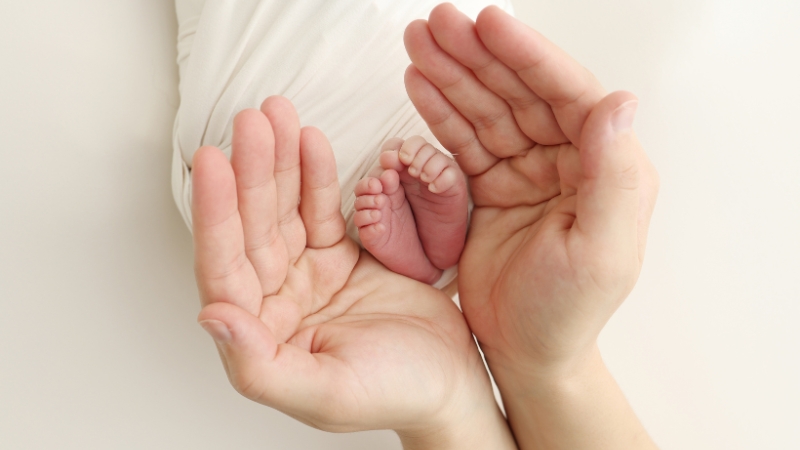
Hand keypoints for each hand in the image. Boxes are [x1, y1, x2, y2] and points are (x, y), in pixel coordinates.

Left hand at [191, 97, 513, 447]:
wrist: (451, 379)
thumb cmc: (394, 394)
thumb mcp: (325, 391)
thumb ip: (259, 364)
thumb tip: (211, 317)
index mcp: (260, 335)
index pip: (225, 266)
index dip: (216, 214)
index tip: (213, 162)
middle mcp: (274, 300)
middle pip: (253, 226)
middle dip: (252, 170)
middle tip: (253, 120)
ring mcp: (306, 274)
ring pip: (284, 209)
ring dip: (279, 161)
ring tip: (276, 114)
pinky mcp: (339, 256)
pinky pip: (321, 208)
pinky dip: (316, 174)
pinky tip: (310, 141)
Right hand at [404, 4, 658, 447]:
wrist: (525, 352)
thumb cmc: (566, 312)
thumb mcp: (600, 251)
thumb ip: (613, 177)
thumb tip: (618, 104)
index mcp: (603, 168)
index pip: (566, 94)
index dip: (526, 56)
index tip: (490, 24)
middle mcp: (566, 161)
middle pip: (518, 92)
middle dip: (476, 54)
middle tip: (437, 22)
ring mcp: (524, 171)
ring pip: (486, 109)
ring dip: (452, 73)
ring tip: (419, 42)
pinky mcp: (489, 187)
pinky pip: (463, 139)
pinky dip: (440, 111)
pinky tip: (420, 83)